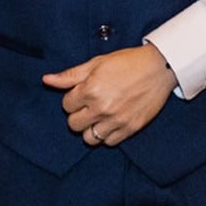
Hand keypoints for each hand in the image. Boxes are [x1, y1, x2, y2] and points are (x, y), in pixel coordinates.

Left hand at [45, 44, 174, 145]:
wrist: (159, 68)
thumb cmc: (127, 63)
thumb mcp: (96, 63)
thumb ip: (70, 75)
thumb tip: (47, 80)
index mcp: (91, 89)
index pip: (66, 106)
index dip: (72, 99)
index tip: (82, 94)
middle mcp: (102, 107)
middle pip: (74, 125)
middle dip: (78, 115)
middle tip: (88, 106)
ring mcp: (116, 120)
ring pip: (89, 138)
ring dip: (90, 128)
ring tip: (98, 117)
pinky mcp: (130, 129)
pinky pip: (108, 142)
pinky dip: (106, 135)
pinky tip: (110, 122)